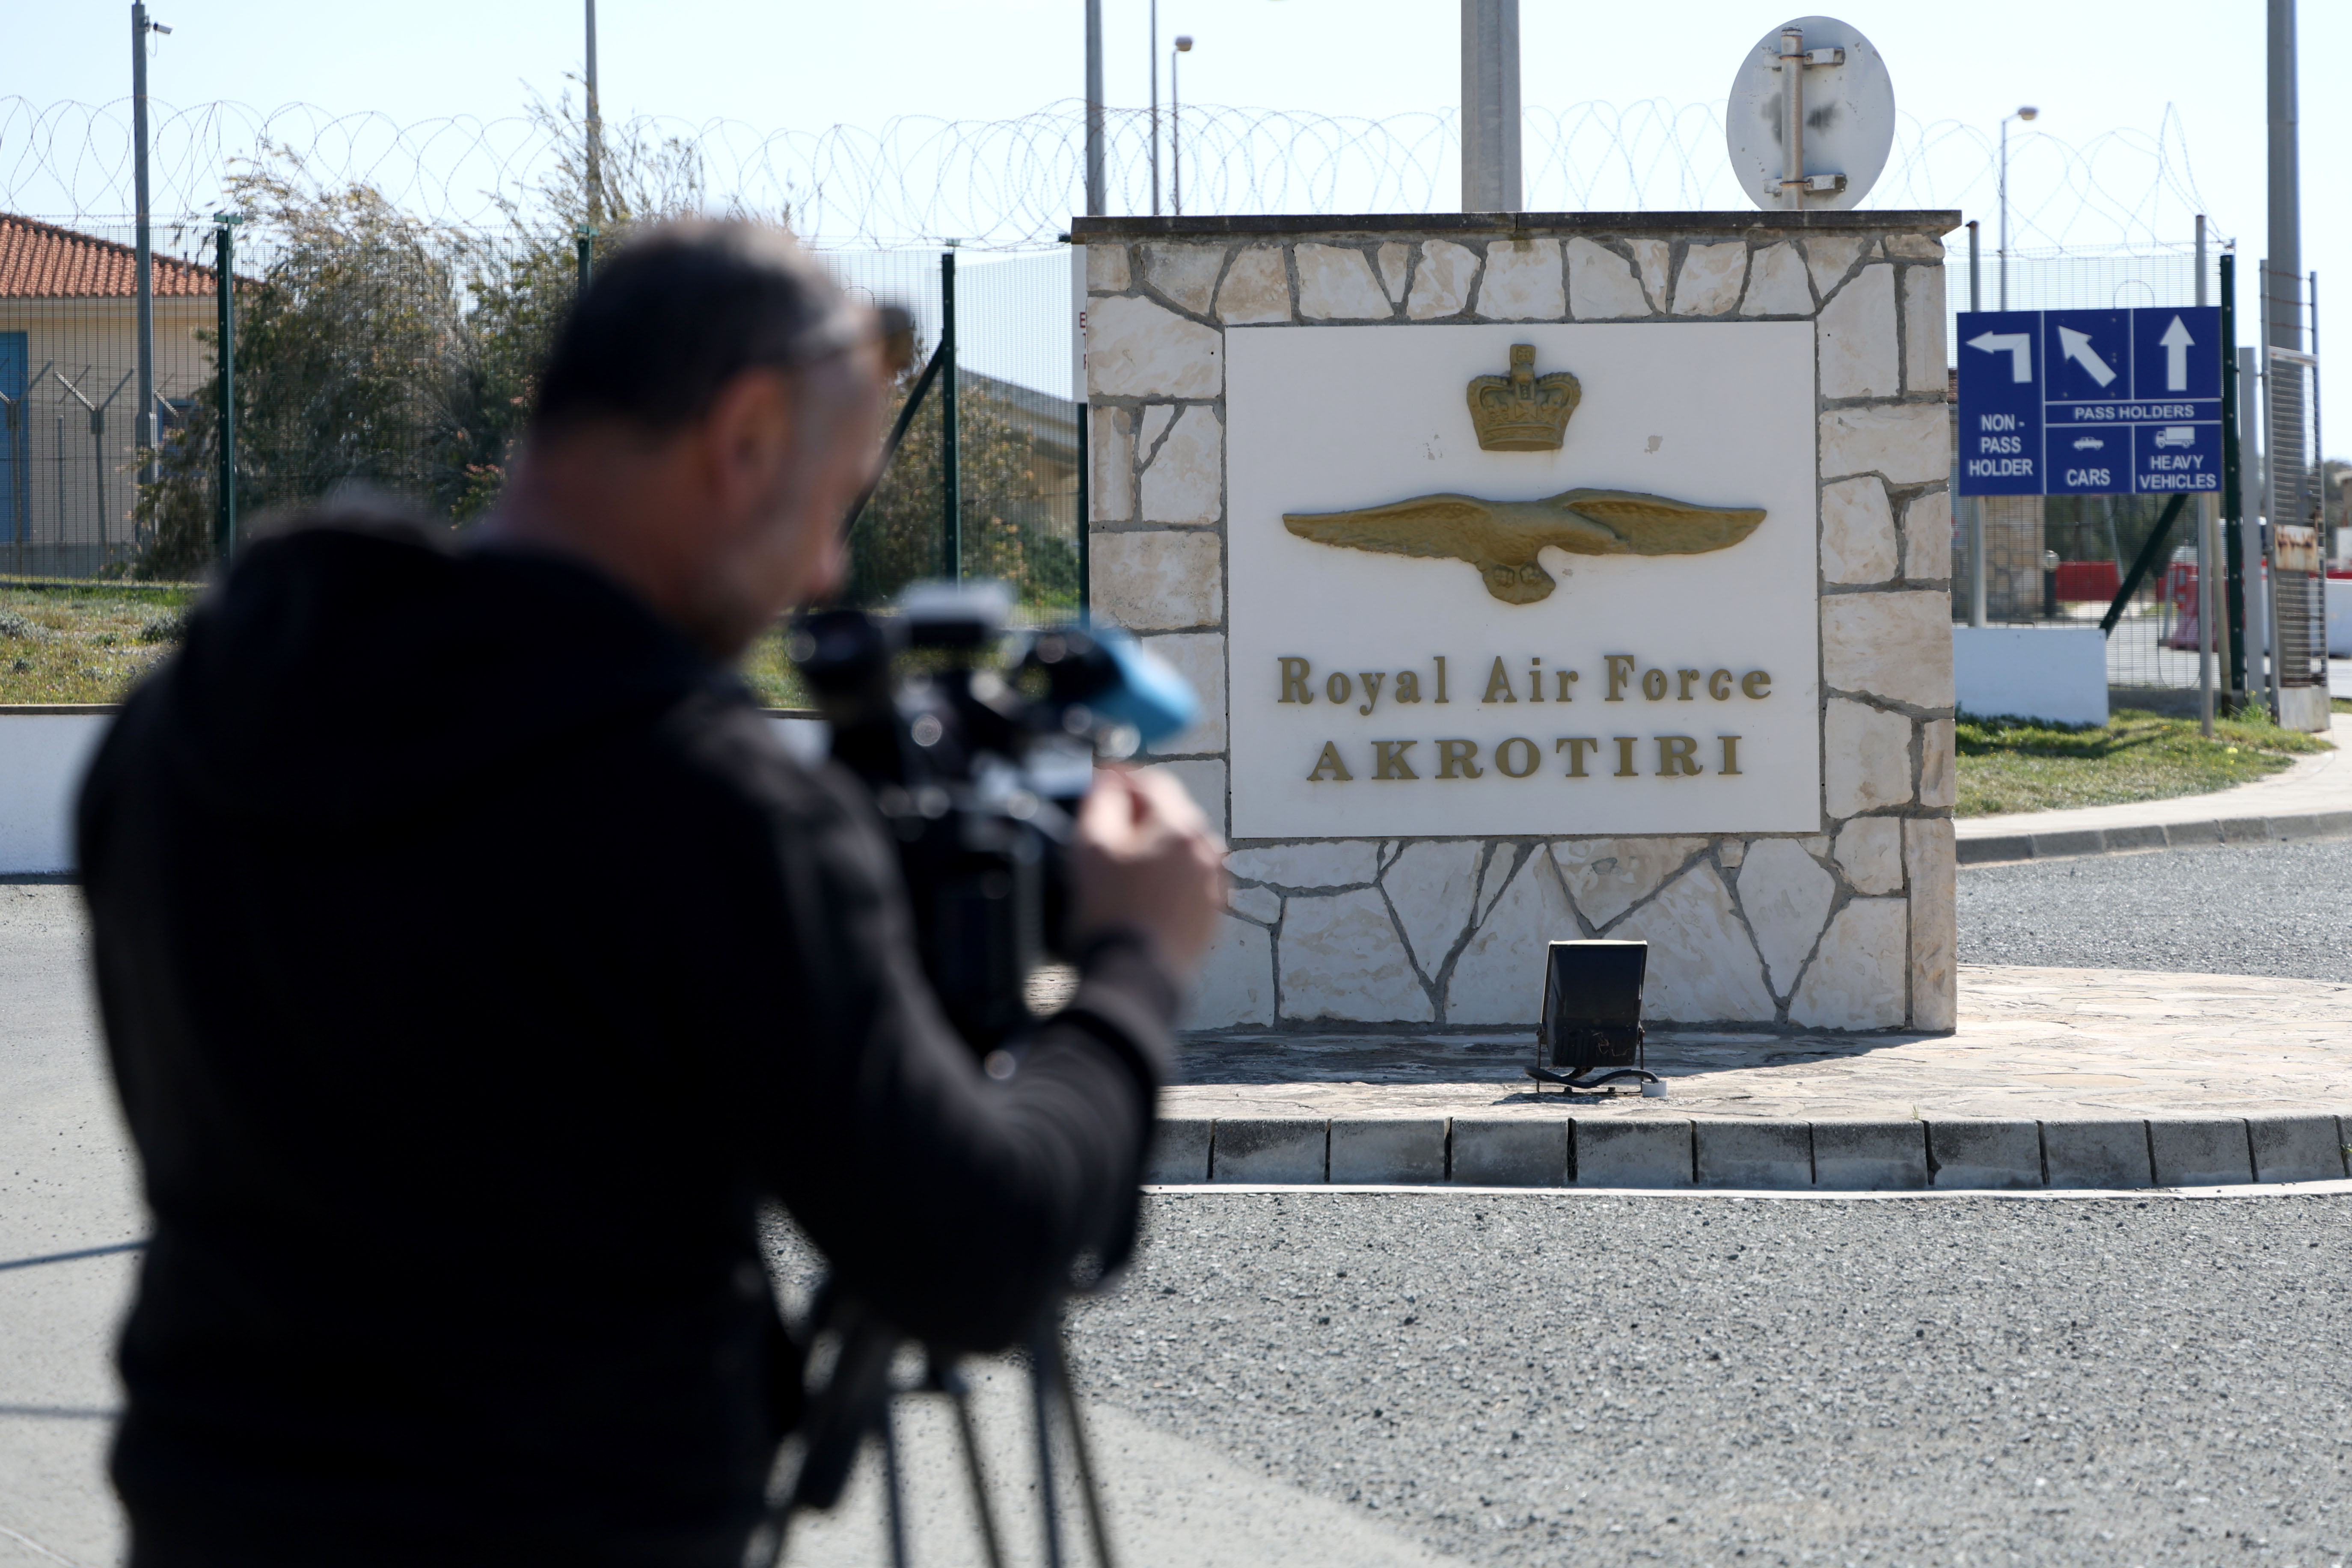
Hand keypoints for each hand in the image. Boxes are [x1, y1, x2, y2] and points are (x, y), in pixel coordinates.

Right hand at [1071, 765, 1226, 978]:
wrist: (1135, 978)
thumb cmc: (1110, 914)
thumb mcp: (1090, 846)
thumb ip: (1100, 802)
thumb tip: (1109, 783)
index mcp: (1180, 827)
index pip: (1152, 782)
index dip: (1121, 778)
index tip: (1100, 782)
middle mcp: (1207, 850)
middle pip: (1171, 814)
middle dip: (1139, 812)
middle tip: (1105, 824)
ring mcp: (1213, 884)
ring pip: (1181, 848)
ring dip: (1155, 846)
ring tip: (1122, 865)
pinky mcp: (1211, 914)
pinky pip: (1188, 880)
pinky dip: (1168, 877)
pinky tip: (1142, 894)